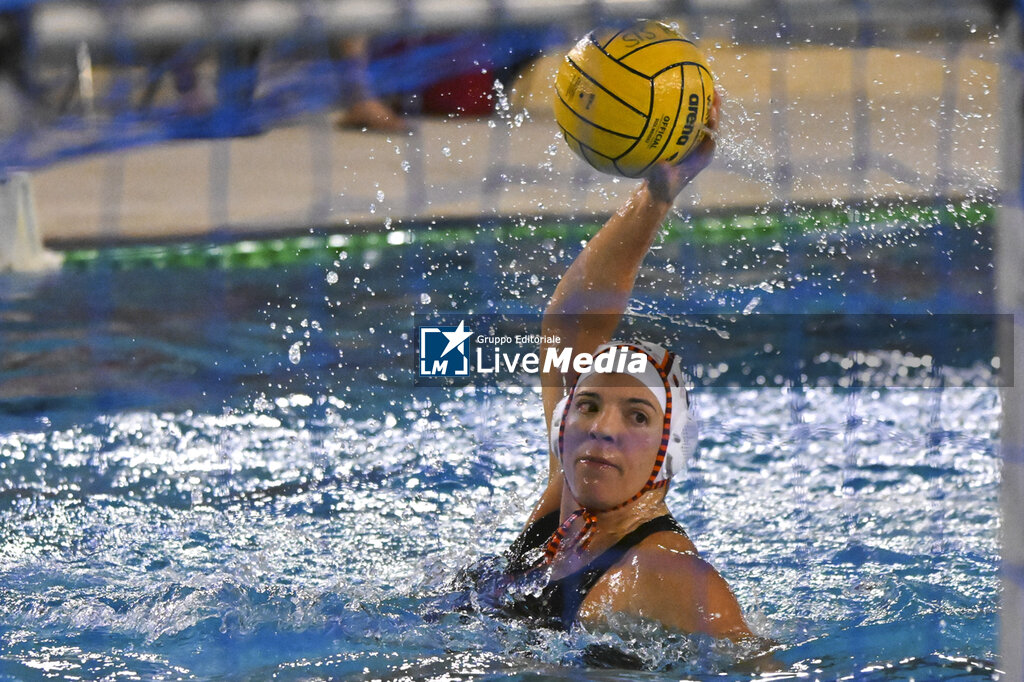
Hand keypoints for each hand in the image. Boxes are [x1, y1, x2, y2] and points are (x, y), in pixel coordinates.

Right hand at [644, 89, 720, 204]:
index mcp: (702, 157)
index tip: (712, 109)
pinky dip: (685, 111)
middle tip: (713, 88)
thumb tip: (661, 165)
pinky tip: (676, 97)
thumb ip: (662, 174)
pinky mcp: (683, 140)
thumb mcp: (661, 181)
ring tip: (701, 85)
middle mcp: (700, 148)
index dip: (714, 122)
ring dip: (701, 105)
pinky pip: (687, 123)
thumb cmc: (662, 188)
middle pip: (711, 124)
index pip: (713, 135)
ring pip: (701, 121)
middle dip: (713, 107)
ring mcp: (692, 143)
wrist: (657, 191)